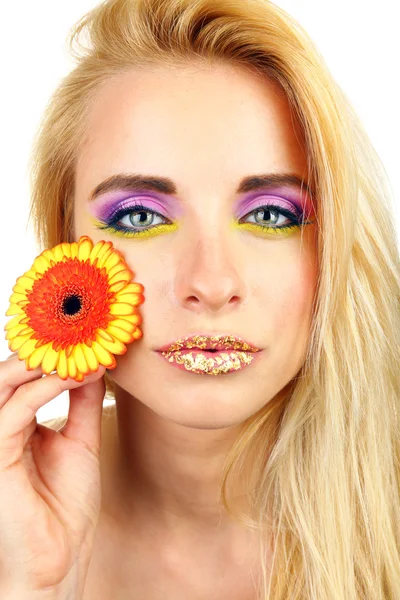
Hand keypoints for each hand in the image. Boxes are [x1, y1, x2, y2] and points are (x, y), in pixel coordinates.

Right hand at [0, 351, 106, 596]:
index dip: (54, 351)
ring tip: (78, 348)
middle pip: (11, 373)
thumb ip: (83, 403)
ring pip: (4, 385)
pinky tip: (72, 376)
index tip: (90, 332)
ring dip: (42, 362)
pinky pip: (13, 411)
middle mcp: (3, 426)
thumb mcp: (82, 441)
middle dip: (44, 349)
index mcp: (19, 422)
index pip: (27, 375)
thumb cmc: (67, 504)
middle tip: (81, 332)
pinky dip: (42, 388)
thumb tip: (95, 364)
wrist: (61, 557)